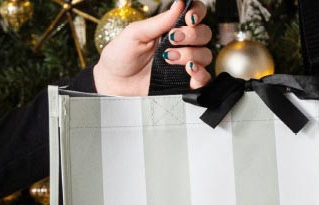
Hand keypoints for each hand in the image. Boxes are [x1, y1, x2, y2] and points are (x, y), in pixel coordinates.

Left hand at [93, 0, 212, 95]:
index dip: (197, 13)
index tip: (189, 18)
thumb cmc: (121, 55)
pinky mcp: (184, 82)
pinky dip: (200, 74)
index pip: (194, 14)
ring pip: (205, 55)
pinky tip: (188, 70)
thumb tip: (180, 3)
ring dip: (190, 54)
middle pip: (204, 33)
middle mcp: (181, 44)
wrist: (113, 83)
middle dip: (191, 35)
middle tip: (172, 39)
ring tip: (168, 58)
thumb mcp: (136, 33)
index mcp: (170, 28)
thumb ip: (159, 21)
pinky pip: (204, 79)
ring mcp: (184, 64)